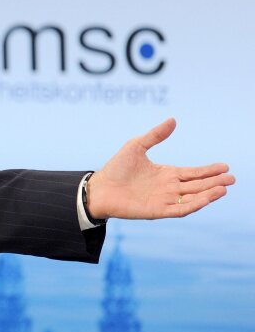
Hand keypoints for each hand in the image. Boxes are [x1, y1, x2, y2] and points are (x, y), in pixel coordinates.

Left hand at [86, 118, 233, 219]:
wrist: (100, 188)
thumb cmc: (116, 168)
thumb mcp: (136, 146)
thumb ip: (155, 135)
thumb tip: (173, 120)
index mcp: (166, 174)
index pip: (193, 172)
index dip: (208, 170)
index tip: (224, 166)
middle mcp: (168, 188)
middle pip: (197, 185)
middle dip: (214, 181)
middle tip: (232, 178)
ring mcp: (165, 200)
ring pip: (193, 197)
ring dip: (209, 194)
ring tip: (224, 187)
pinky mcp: (158, 211)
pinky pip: (181, 209)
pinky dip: (195, 204)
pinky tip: (207, 198)